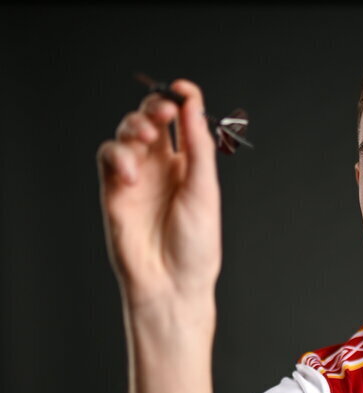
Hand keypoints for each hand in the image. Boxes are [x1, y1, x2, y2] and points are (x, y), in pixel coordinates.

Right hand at [96, 79, 221, 308]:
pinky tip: (132, 174)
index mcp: (190, 167)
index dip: (181, 100)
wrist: (172, 284)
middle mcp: (163, 169)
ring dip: (135, 127)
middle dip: (154, 107)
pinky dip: (118, 155)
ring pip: (128, 132)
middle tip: (162, 113)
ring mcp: (138, 177)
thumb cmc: (195, 248)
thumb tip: (193, 105)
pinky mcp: (114, 189)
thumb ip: (197, 147)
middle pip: (151, 119)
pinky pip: (109, 156)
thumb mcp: (205, 191)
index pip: (182, 122)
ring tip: (146, 141)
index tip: (183, 90)